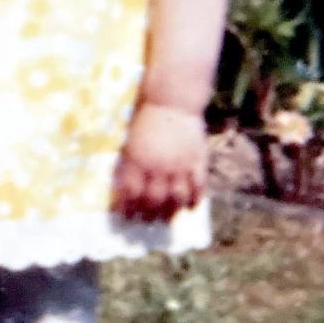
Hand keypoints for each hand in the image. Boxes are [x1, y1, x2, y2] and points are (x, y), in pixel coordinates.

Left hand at [112, 103, 207, 222]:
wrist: (172, 101)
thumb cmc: (147, 119)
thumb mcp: (130, 140)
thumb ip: (129, 164)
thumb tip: (125, 187)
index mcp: (137, 160)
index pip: (131, 192)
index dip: (128, 208)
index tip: (127, 217)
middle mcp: (158, 166)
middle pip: (154, 199)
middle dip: (149, 215)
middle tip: (148, 222)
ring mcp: (179, 165)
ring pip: (176, 198)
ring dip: (172, 211)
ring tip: (168, 217)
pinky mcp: (197, 161)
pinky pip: (198, 187)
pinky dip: (194, 199)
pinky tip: (190, 206)